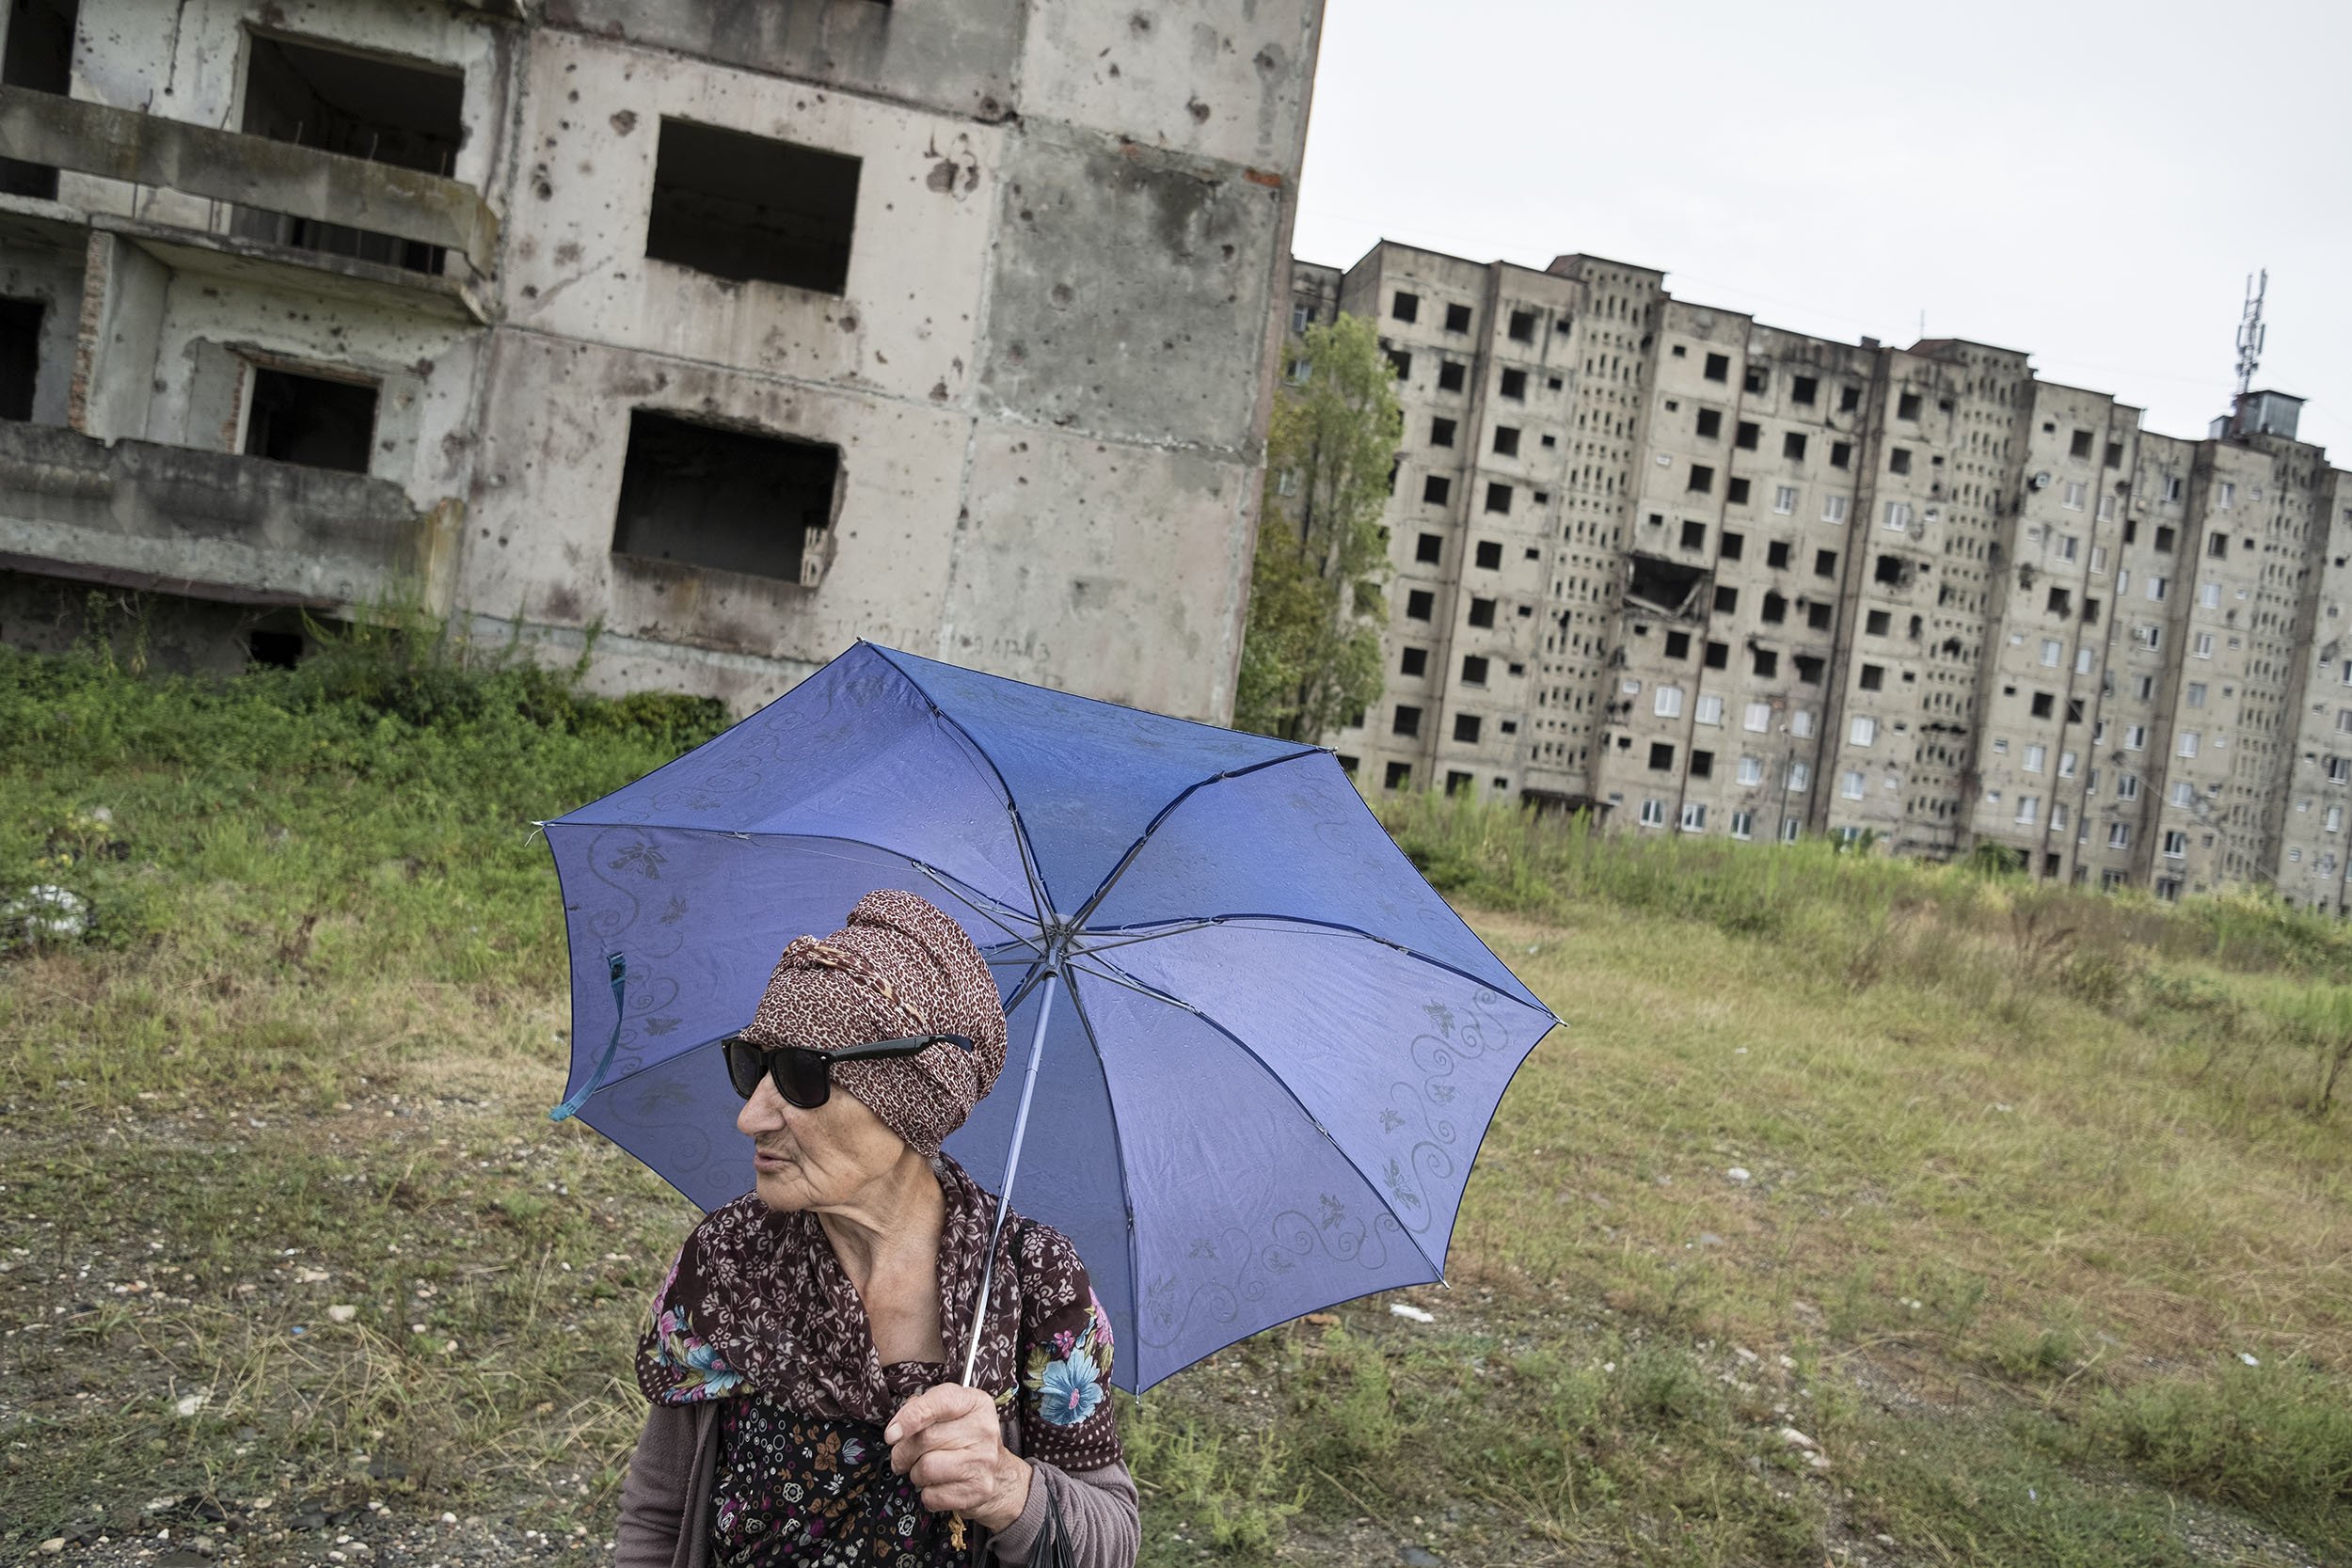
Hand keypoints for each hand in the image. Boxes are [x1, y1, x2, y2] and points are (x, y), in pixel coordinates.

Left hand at [886, 1383, 1033, 1531]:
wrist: (999, 1477)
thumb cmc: (966, 1442)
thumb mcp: (951, 1415)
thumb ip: (923, 1409)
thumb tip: (897, 1427)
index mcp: (976, 1403)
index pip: (940, 1402)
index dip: (910, 1417)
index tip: (891, 1433)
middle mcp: (984, 1429)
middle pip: (925, 1438)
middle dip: (903, 1451)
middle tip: (903, 1456)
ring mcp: (983, 1460)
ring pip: (925, 1468)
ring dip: (915, 1473)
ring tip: (924, 1471)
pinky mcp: (978, 1489)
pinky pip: (932, 1495)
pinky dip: (927, 1494)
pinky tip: (939, 1486)